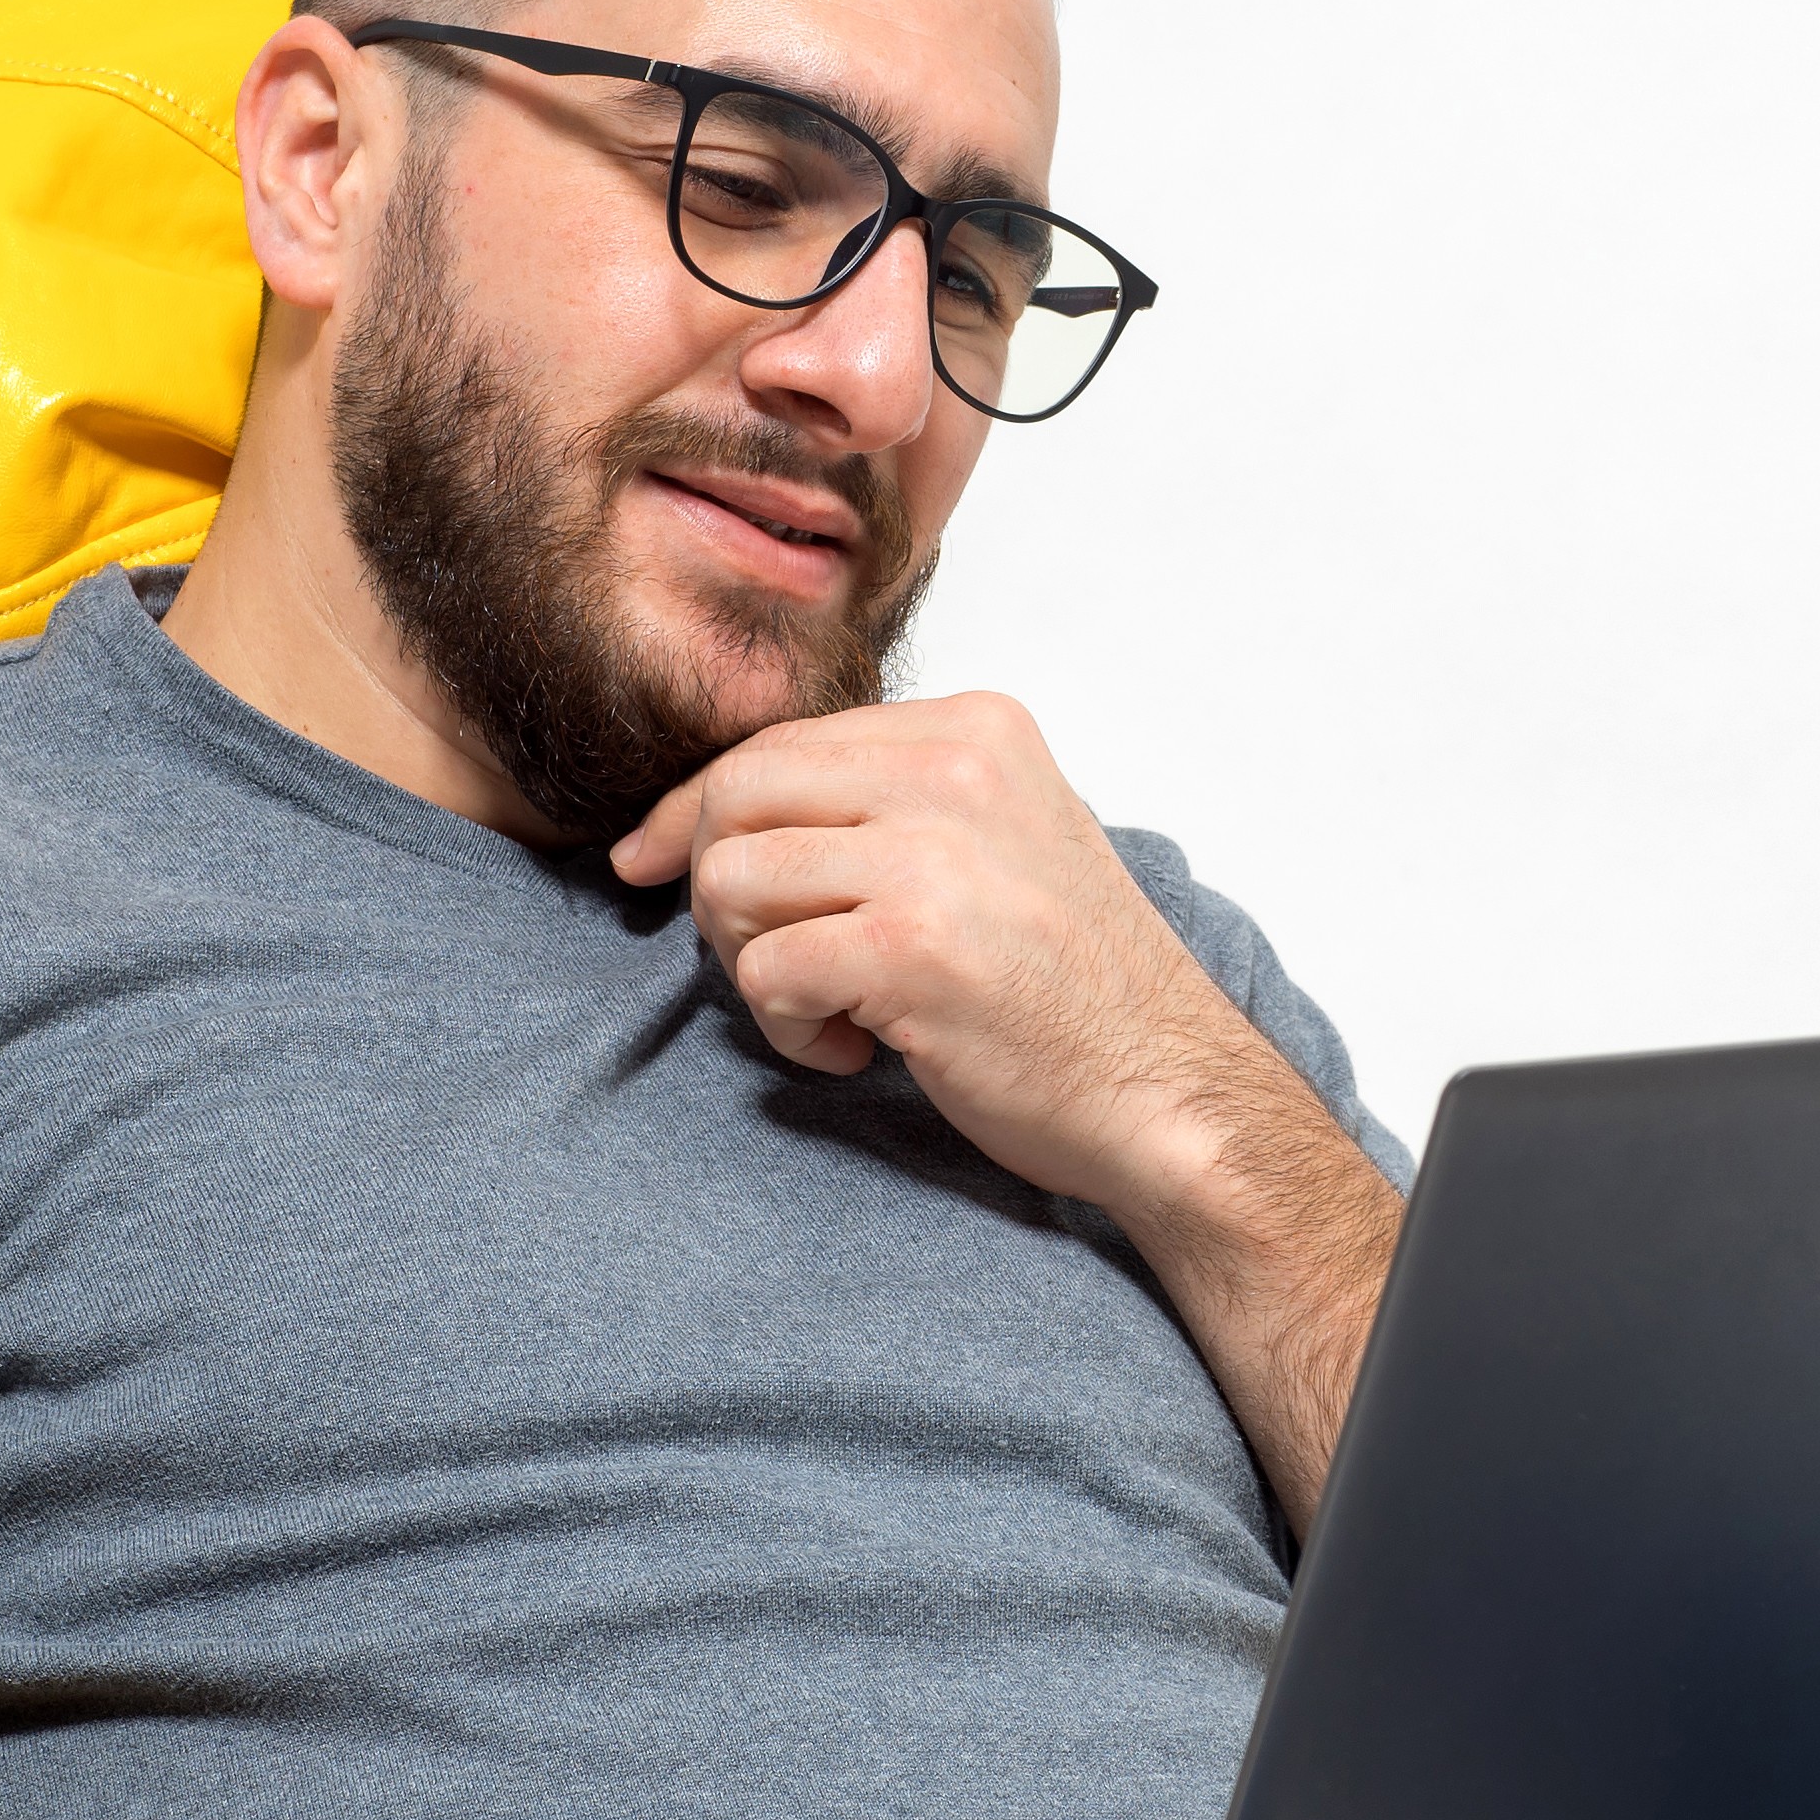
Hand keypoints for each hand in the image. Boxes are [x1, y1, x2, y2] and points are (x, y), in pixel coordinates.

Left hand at [612, 692, 1256, 1220]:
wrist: (1168, 1092)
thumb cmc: (1074, 989)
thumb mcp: (998, 842)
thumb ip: (887, 805)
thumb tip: (708, 813)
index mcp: (975, 727)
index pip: (781, 741)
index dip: (696, 809)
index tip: (652, 860)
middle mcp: (954, 769)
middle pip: (735, 794)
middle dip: (715, 887)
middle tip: (775, 962)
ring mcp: (933, 855)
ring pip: (731, 880)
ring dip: (753, 965)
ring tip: (832, 1010)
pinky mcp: (910, 948)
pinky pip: (764, 971)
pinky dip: (789, 1030)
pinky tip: (858, 1050)